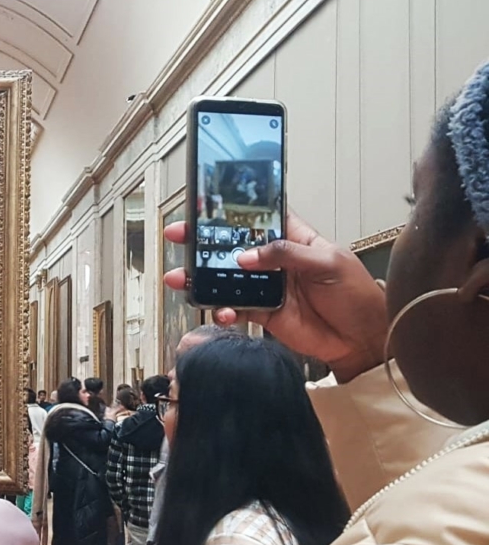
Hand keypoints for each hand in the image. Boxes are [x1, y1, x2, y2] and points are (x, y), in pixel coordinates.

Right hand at [164, 213, 388, 380]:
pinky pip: (235, 309)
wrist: (364, 339)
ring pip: (227, 279)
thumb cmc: (358, 295)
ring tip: (182, 278)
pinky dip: (224, 310)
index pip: (261, 218)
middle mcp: (276, 261)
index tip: (206, 204)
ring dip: (203, 279)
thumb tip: (248, 256)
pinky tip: (222, 311)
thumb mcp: (329, 264)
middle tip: (180, 236)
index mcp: (295, 240)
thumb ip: (287, 255)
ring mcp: (268, 288)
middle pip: (234, 246)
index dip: (234, 210)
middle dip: (205, 242)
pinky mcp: (264, 314)